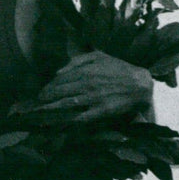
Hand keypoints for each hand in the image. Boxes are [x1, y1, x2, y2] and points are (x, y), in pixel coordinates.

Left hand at [35, 51, 153, 121]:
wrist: (141, 84)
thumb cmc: (119, 68)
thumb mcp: (99, 56)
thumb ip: (78, 61)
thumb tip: (59, 71)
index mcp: (85, 71)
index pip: (60, 80)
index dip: (49, 87)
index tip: (42, 92)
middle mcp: (87, 85)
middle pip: (60, 92)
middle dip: (46, 98)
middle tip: (38, 103)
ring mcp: (93, 99)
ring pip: (66, 104)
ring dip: (51, 108)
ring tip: (41, 111)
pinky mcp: (101, 111)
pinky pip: (81, 117)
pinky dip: (69, 120)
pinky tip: (59, 122)